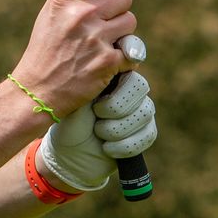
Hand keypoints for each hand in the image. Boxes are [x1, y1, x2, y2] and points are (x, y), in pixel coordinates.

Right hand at [10, 0, 137, 120]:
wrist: (37, 91)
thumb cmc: (46, 51)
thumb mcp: (51, 15)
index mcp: (62, 1)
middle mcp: (80, 16)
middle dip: (117, 9)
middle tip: (104, 23)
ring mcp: (95, 39)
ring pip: (130, 22)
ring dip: (121, 33)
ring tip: (101, 45)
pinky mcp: (108, 62)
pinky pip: (132, 51)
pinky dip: (123, 59)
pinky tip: (104, 64)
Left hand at [37, 66, 157, 192]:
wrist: (70, 155)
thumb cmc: (70, 124)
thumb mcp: (75, 101)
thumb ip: (91, 82)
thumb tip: (105, 62)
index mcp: (112, 78)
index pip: (128, 66)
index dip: (127, 68)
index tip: (118, 76)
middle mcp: (130, 92)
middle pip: (140, 87)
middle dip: (115, 106)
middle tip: (97, 114)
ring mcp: (140, 112)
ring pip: (144, 113)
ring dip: (116, 128)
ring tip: (98, 132)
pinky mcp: (145, 133)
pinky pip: (147, 135)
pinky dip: (124, 145)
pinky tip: (107, 148)